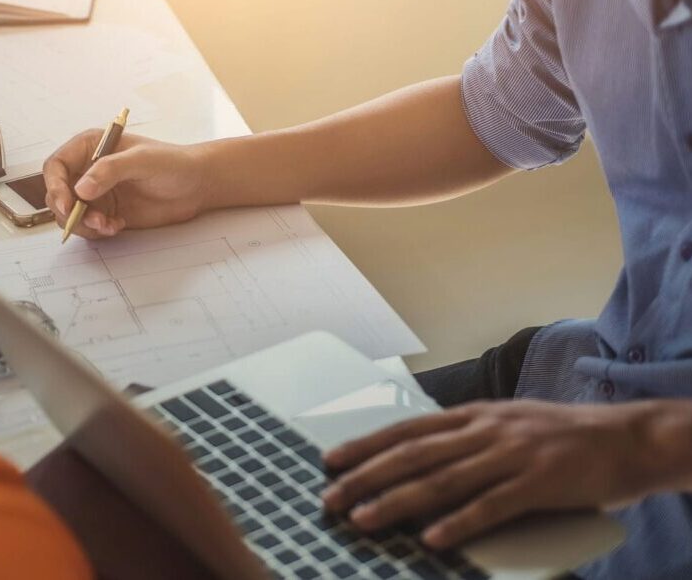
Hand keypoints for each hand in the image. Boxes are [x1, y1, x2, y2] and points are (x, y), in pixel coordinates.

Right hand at [43, 130, 210, 237]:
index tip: (67, 204)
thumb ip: (110, 170)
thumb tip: (81, 188)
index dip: (55, 186)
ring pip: (71, 213)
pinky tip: (117, 225)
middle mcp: (89, 170)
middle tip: (91, 221)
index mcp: (91, 147)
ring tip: (108, 225)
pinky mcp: (108, 211)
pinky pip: (89, 226)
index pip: (56, 166)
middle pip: (58, 193)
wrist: (196, 185)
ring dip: (84, 224)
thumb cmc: (173, 162)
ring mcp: (98, 192)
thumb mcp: (142, 160)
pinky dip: (97, 230)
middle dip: (69, 211)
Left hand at [321, 400, 684, 548]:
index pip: (407, 429)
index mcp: (473, 415)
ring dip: (397, 502)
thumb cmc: (559, 435)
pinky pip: (491, 507)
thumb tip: (420, 454)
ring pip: (442, 480)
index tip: (330, 461)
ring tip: (364, 519)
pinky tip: (431, 539)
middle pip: (413, 455)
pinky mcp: (538, 484)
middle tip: (331, 497)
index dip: (366, 445)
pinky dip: (458, 523)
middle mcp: (485, 430)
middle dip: (366, 476)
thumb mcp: (505, 423)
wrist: (624, 437)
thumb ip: (465, 437)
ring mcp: (510, 455)